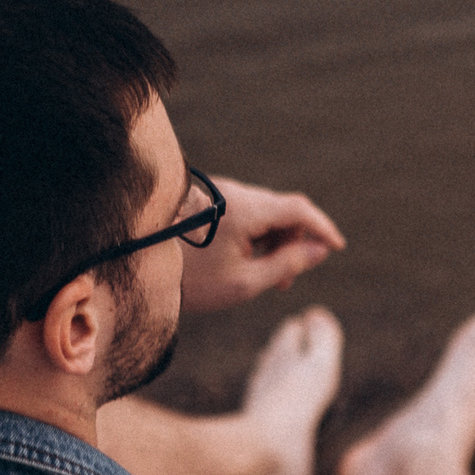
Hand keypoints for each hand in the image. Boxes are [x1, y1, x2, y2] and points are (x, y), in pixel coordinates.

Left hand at [179, 177, 345, 313]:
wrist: (138, 267)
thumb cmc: (191, 280)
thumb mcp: (246, 282)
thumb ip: (288, 265)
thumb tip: (319, 250)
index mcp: (245, 209)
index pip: (298, 209)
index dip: (322, 227)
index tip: (336, 247)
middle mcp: (233, 193)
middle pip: (281, 210)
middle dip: (292, 242)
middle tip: (286, 280)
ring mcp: (217, 193)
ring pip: (263, 212)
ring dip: (272, 240)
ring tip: (261, 275)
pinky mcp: (206, 199)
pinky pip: (243, 211)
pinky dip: (252, 233)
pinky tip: (241, 260)